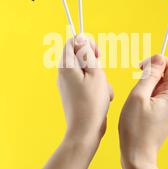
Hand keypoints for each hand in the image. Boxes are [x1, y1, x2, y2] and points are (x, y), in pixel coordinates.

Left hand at [20, 35, 112, 168]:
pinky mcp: (74, 94)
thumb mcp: (95, 73)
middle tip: (101, 74)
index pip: (73, 41)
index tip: (97, 54)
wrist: (85, 131)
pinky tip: (103, 98)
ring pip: (87, 70)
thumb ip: (87, 53)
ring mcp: (68, 84)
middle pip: (80, 55)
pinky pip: (87, 83)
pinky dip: (97, 87)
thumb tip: (80, 37)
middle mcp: (63, 74)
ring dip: (99, 77)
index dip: (87, 43)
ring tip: (103, 90)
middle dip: (96, 63)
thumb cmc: (92, 103)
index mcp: (66, 66)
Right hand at [118, 55, 167, 168]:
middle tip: (137, 83)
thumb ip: (149, 75)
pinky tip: (140, 105)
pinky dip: (150, 95)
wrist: (137, 156)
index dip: (157, 61)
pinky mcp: (167, 116)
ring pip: (163, 86)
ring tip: (137, 98)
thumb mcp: (138, 96)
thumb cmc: (134, 128)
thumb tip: (158, 58)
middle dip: (152, 73)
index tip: (140, 66)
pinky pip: (161, 97)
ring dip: (150, 85)